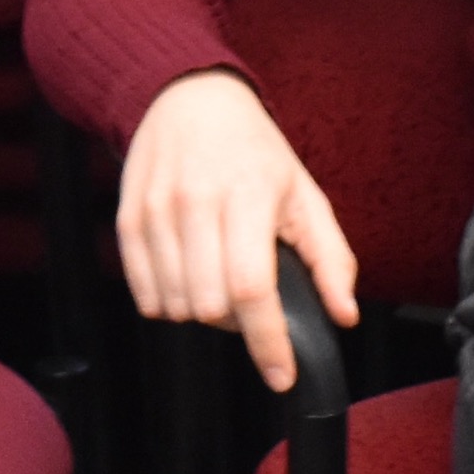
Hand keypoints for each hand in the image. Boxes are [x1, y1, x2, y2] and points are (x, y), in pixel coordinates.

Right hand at [116, 69, 360, 391]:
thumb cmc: (254, 152)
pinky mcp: (129, 219)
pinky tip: (189, 276)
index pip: (252, 287)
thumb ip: (330, 258)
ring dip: (202, 312)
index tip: (281, 374)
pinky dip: (169, 302)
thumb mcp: (305, 194)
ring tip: (218, 279)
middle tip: (250, 299)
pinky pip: (145, 293)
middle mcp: (197, 203)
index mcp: (249, 195)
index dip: (267, 341)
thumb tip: (344, 314)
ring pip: (175, 305)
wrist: (188, 98)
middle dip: (236, 322)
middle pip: (210, 304)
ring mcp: (156, 211)